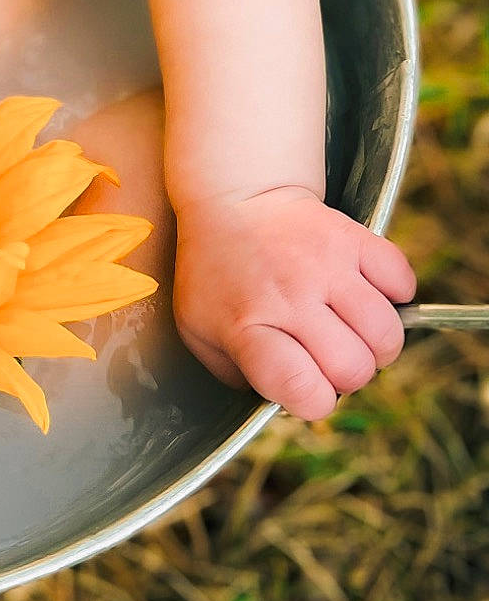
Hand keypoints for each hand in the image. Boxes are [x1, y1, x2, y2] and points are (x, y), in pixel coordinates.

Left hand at [173, 186, 415, 419]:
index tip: (305, 386)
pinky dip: (394, 296)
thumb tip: (283, 400)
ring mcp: (324, 265)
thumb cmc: (216, 273)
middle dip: (346, 375)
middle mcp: (288, 295)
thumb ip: (235, 374)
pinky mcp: (352, 237)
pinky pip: (401, 282)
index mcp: (246, 325)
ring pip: (385, 334)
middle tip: (326, 354)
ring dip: (376, 344)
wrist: (231, 198)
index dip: (313, 402)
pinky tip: (365, 294)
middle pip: (353, 368)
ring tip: (350, 330)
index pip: (299, 386)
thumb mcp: (199, 329)